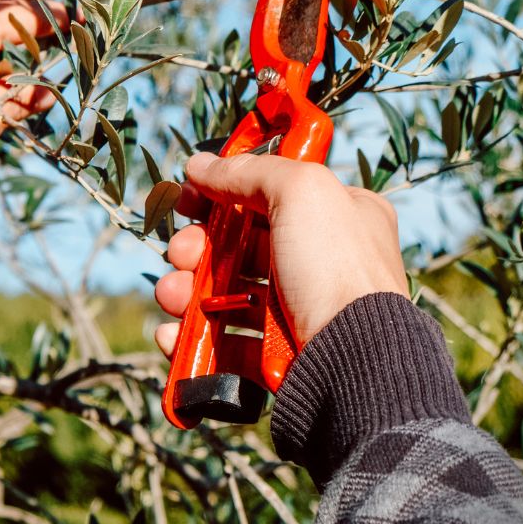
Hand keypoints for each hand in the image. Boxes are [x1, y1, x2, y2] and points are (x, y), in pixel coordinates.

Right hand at [153, 153, 408, 358]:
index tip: (190, 197)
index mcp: (342, 215)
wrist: (352, 359)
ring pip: (228, 293)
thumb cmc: (335, 266)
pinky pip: (228, 342)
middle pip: (242, 245)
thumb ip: (250, 171)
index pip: (274, 192)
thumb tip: (201, 164)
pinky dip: (195, 338)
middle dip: (198, 247)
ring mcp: (300, 310)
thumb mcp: (300, 192)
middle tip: (179, 252)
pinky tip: (175, 334)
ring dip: (188, 291)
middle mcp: (323, 261)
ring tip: (170, 297)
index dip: (226, 191)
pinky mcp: (280, 354)